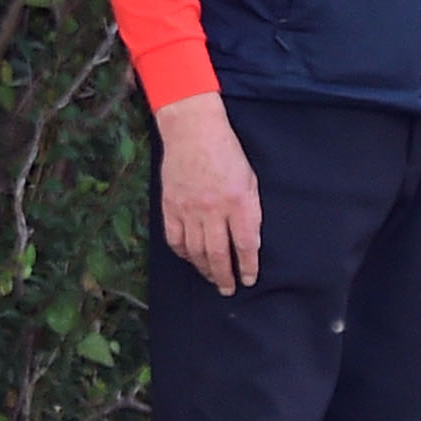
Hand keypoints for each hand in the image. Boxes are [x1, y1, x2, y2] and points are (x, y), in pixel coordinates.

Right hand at [155, 90, 258, 290]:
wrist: (193, 131)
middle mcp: (213, 209)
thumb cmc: (227, 152)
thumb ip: (250, 211)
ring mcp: (189, 209)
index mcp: (239, 201)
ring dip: (205, 269)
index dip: (248, 266)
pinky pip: (175, 240)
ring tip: (213, 279)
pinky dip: (184, 254)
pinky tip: (191, 259)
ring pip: (196, 252)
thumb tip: (250, 242)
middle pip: (219, 254)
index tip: (249, 279)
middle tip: (228, 289)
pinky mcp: (170, 207)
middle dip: (225, 276)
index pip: (245, 244)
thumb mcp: (250, 180)